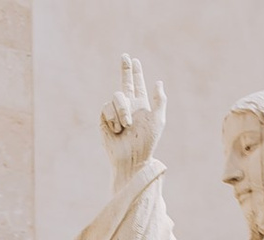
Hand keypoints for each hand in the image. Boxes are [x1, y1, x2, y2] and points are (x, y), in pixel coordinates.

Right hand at [101, 51, 163, 184]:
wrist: (132, 159)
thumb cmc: (147, 143)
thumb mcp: (157, 120)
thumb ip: (159, 100)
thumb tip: (158, 82)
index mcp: (140, 105)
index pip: (137, 85)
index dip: (136, 72)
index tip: (135, 60)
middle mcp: (127, 107)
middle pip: (124, 82)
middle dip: (125, 69)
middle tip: (125, 56)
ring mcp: (115, 113)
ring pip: (117, 97)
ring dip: (123, 111)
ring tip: (126, 127)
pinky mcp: (104, 120)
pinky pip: (107, 108)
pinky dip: (114, 118)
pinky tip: (117, 130)